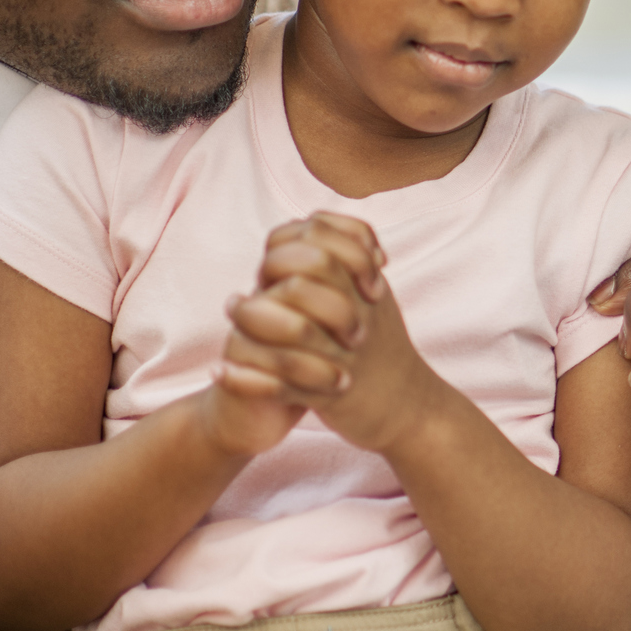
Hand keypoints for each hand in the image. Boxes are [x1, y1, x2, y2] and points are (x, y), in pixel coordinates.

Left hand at [217, 212, 447, 452]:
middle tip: (257, 279)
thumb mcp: (374, 296)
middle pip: (307, 278)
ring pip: (291, 330)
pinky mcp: (329, 396)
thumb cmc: (382, 348)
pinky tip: (220, 370)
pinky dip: (245, 380)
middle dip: (271, 272)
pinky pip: (280, 386)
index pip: (323, 242)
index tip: (278, 255)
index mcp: (365, 290)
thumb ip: (348, 260)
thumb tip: (308, 224)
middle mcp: (357, 318)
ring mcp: (342, 358)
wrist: (410, 407)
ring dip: (251, 318)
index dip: (291, 241)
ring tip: (232, 310)